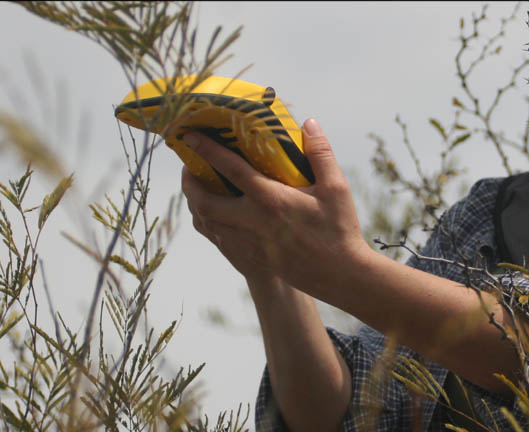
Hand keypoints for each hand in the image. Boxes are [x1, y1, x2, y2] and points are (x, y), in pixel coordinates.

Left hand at [181, 118, 370, 293]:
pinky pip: (216, 238)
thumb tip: (309, 123)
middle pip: (204, 202)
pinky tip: (213, 213)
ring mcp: (247, 243)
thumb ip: (320, 153)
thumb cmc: (338, 230)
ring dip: (196, 203)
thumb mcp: (336, 188)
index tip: (191, 136)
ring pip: (206, 222)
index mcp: (271, 200)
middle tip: (189, 167)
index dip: (208, 150)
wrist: (339, 275)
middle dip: (189, 183)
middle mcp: (252, 222)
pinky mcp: (248, 257)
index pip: (230, 169)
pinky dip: (207, 222)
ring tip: (197, 187)